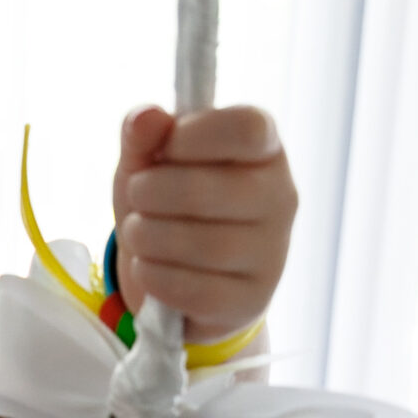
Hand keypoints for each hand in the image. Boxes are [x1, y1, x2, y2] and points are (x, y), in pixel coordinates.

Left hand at [112, 105, 295, 339]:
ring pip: (201, 245)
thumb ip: (144, 136)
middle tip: (137, 196)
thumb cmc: (168, 203)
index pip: (247, 128)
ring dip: (147, 237)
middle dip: (150, 192)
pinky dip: (154, 277)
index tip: (166, 148)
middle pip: (207, 190)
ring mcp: (272, 253)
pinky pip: (194, 290)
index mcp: (264, 149)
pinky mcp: (251, 300)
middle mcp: (281, 197)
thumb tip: (146, 117)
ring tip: (138, 232)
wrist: (180, 275)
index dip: (193, 135)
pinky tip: (149, 266)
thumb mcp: (149, 162)